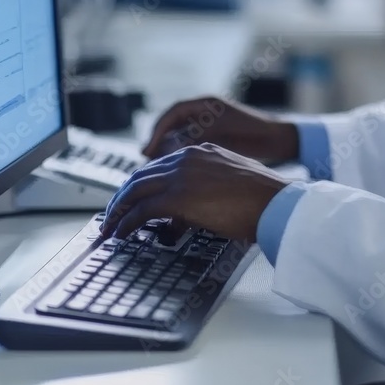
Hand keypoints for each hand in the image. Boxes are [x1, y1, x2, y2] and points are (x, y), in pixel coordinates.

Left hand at [100, 143, 290, 241]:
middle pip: (141, 175)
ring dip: (118, 210)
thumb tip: (189, 212)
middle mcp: (187, 158)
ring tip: (109, 228)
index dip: (141, 184)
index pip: (159, 165)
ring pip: (135, 190)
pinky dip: (126, 223)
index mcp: (201, 151)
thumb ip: (206, 188)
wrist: (275, 202)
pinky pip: (142, 210)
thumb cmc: (263, 198)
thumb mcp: (230, 183)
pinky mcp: (178, 197)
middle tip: (112, 215)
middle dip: (122, 196)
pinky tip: (121, 234)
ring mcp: (181, 175)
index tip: (133, 199)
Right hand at [143, 96, 298, 164]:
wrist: (277, 139)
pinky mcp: (216, 143)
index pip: (172, 113)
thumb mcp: (219, 130)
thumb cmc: (253, 129)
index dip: (157, 130)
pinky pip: (193, 149)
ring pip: (181, 139)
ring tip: (160, 169)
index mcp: (205, 104)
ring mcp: (210, 128)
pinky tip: (179, 173)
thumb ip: (192, 137)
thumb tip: (167, 149)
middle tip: (149, 161)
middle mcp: (205, 113)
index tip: (148, 148)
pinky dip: (184, 159)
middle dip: (160, 143)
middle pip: (173, 127)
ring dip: (170, 153)